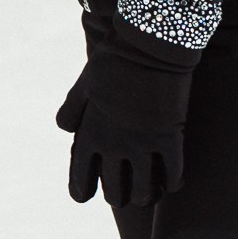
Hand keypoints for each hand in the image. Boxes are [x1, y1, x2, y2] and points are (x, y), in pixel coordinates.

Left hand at [56, 28, 191, 209]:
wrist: (148, 42)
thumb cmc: (114, 58)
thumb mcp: (85, 84)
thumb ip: (72, 109)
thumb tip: (65, 129)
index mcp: (90, 133)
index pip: (80, 178)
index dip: (81, 191)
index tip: (85, 195)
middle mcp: (114, 144)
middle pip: (114, 191)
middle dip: (118, 196)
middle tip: (124, 193)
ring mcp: (143, 143)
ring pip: (144, 191)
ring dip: (145, 197)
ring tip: (149, 193)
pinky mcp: (170, 137)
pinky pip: (172, 175)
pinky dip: (172, 184)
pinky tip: (173, 183)